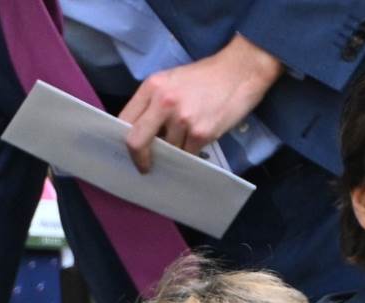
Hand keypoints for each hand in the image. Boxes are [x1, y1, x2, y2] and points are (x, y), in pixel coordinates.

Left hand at [118, 34, 282, 171]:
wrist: (239, 72)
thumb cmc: (205, 78)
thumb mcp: (172, 81)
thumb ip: (154, 103)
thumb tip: (143, 132)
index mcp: (152, 86)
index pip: (126, 120)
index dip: (125, 140)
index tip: (132, 151)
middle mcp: (164, 102)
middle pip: (137, 142)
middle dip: (139, 159)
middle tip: (145, 167)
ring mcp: (182, 119)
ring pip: (168, 150)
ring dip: (176, 150)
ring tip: (189, 134)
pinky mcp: (200, 133)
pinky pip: (188, 154)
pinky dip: (192, 151)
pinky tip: (200, 136)